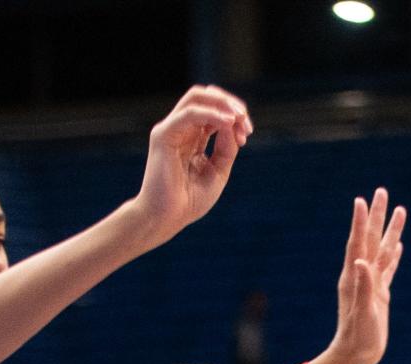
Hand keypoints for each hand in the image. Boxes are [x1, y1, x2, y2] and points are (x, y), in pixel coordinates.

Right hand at [131, 85, 251, 244]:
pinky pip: (190, 113)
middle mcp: (181, 129)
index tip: (247, 134)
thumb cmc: (189, 202)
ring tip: (237, 117)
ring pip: (197, 96)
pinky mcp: (163, 135)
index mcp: (193, 137)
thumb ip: (227, 147)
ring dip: (221, 102)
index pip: (215, 111)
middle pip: (207, 96)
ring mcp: (171, 129)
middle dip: (230, 103)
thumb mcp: (218, 172)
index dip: (235, 116)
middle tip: (245, 122)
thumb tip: (234, 123)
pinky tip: (227, 122)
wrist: (166, 219)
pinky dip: (211, 114)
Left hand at [312, 190, 406, 363]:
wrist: (356, 355)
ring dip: (390, 230)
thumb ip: (362, 286)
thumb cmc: (357, 337)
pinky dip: (393, 255)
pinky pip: (388, 269)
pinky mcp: (380, 294)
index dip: (360, 222)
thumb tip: (361, 262)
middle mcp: (361, 276)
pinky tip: (397, 245)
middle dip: (376, 216)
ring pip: (383, 250)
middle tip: (381, 191)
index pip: (357, 243)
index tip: (361, 200)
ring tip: (400, 209)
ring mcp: (371, 284)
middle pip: (370, 239)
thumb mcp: (362, 312)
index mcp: (354, 277)